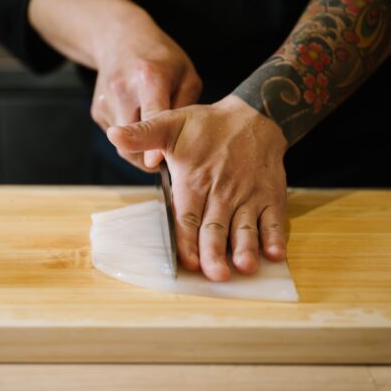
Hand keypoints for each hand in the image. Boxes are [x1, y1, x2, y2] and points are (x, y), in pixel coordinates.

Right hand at [27, 0, 200, 171]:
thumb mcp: (186, 74)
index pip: (151, 115)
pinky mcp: (96, 111)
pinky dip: (129, 136)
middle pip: (131, 140)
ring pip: (122, 143)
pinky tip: (136, 115)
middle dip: (147, 155)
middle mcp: (122, 89)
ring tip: (151, 127)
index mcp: (149, 77)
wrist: (119, 38)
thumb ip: (187, 107)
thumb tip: (182, 143)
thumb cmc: (160, 57)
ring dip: (138, 145)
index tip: (154, 163)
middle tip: (164, 156)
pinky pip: (116, 137)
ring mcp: (105, 101)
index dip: (152, 142)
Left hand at [107, 95, 287, 280]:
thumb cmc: (206, 126)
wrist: (253, 115)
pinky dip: (276, 237)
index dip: (187, 240)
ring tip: (245, 267)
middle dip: (215, 252)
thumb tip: (114, 134)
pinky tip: (276, 255)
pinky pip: (275, 219)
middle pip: (216, 227)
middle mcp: (222, 192)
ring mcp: (249, 196)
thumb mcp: (170, 124)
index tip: (187, 261)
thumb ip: (143, 135)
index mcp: (195, 180)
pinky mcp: (271, 197)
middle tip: (216, 274)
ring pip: (245, 227)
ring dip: (246, 247)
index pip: (187, 215)